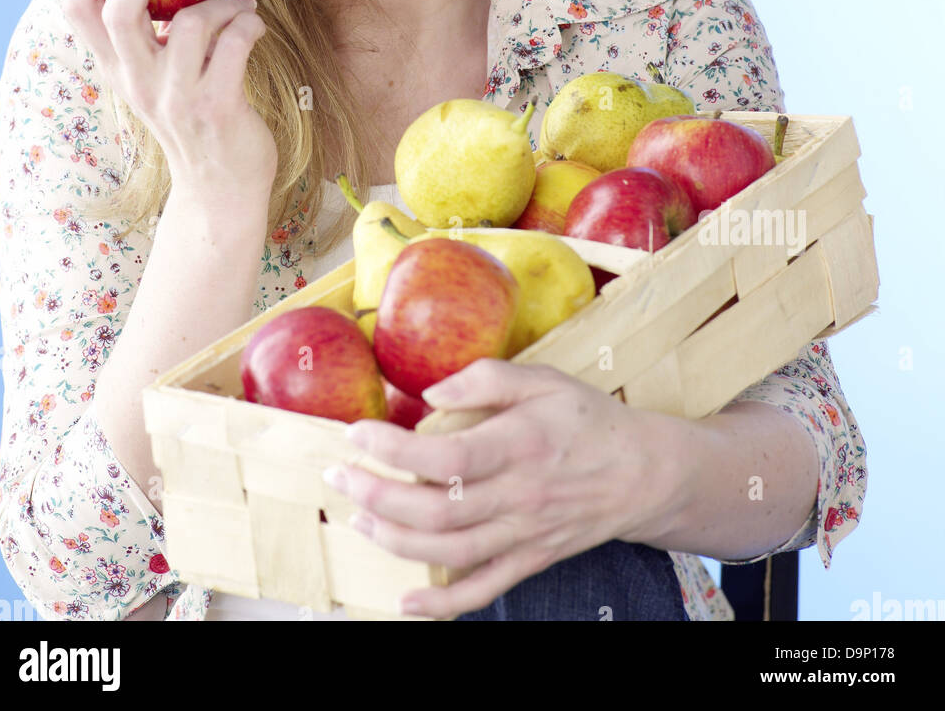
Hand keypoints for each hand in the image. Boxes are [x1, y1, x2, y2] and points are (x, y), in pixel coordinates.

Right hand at [62, 0, 277, 197]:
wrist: (221, 190)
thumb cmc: (195, 120)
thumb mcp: (157, 81)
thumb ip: (150, 37)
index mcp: (119, 68)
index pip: (78, 9)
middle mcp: (138, 82)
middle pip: (118, 10)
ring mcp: (176, 97)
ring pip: (189, 22)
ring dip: (224, 3)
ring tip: (242, 9)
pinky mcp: (216, 107)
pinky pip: (233, 44)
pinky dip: (248, 26)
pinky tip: (254, 30)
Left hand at [327, 358, 687, 618]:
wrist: (644, 472)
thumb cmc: (588, 419)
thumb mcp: (545, 379)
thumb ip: (487, 378)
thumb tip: (431, 391)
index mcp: (520, 444)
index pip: (446, 454)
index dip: (393, 448)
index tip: (356, 433)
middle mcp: (519, 495)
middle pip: (437, 508)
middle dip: (377, 496)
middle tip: (339, 475)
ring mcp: (524, 534)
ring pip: (450, 551)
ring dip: (395, 540)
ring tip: (357, 519)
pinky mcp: (529, 560)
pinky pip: (482, 590)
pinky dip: (441, 606)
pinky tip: (404, 601)